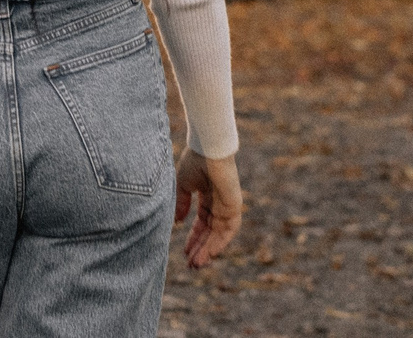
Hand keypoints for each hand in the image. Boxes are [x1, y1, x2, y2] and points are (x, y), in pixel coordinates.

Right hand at [174, 150, 243, 268]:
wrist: (208, 147)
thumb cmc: (195, 160)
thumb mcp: (183, 185)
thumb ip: (182, 204)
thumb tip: (178, 223)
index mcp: (208, 196)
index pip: (202, 223)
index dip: (193, 238)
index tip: (185, 253)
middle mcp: (219, 203)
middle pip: (210, 232)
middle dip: (200, 248)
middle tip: (191, 265)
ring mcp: (228, 205)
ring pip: (219, 234)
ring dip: (208, 250)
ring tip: (196, 264)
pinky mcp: (234, 206)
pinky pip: (228, 230)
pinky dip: (219, 242)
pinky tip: (208, 253)